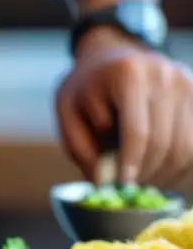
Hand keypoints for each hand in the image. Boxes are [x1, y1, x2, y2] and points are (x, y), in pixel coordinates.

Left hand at [56, 26, 192, 186]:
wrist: (109, 55)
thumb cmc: (85, 87)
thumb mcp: (67, 111)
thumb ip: (80, 146)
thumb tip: (104, 182)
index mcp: (128, 75)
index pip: (137, 131)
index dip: (131, 164)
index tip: (122, 187)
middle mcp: (163, 75)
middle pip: (165, 141)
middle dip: (146, 173)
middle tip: (129, 192)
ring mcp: (186, 83)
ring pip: (185, 146)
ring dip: (165, 174)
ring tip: (142, 185)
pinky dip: (179, 164)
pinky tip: (158, 174)